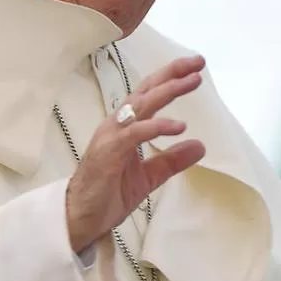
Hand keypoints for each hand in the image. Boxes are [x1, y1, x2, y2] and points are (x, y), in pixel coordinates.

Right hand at [66, 55, 206, 251]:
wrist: (79, 217)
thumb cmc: (107, 194)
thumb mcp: (149, 177)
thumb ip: (172, 160)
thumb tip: (200, 146)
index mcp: (125, 127)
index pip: (148, 95)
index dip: (170, 78)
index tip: (195, 68)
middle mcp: (116, 125)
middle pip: (145, 91)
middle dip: (171, 74)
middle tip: (198, 63)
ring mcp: (111, 136)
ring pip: (140, 105)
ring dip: (167, 91)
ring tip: (192, 82)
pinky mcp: (109, 152)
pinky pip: (135, 133)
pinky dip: (157, 126)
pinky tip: (178, 126)